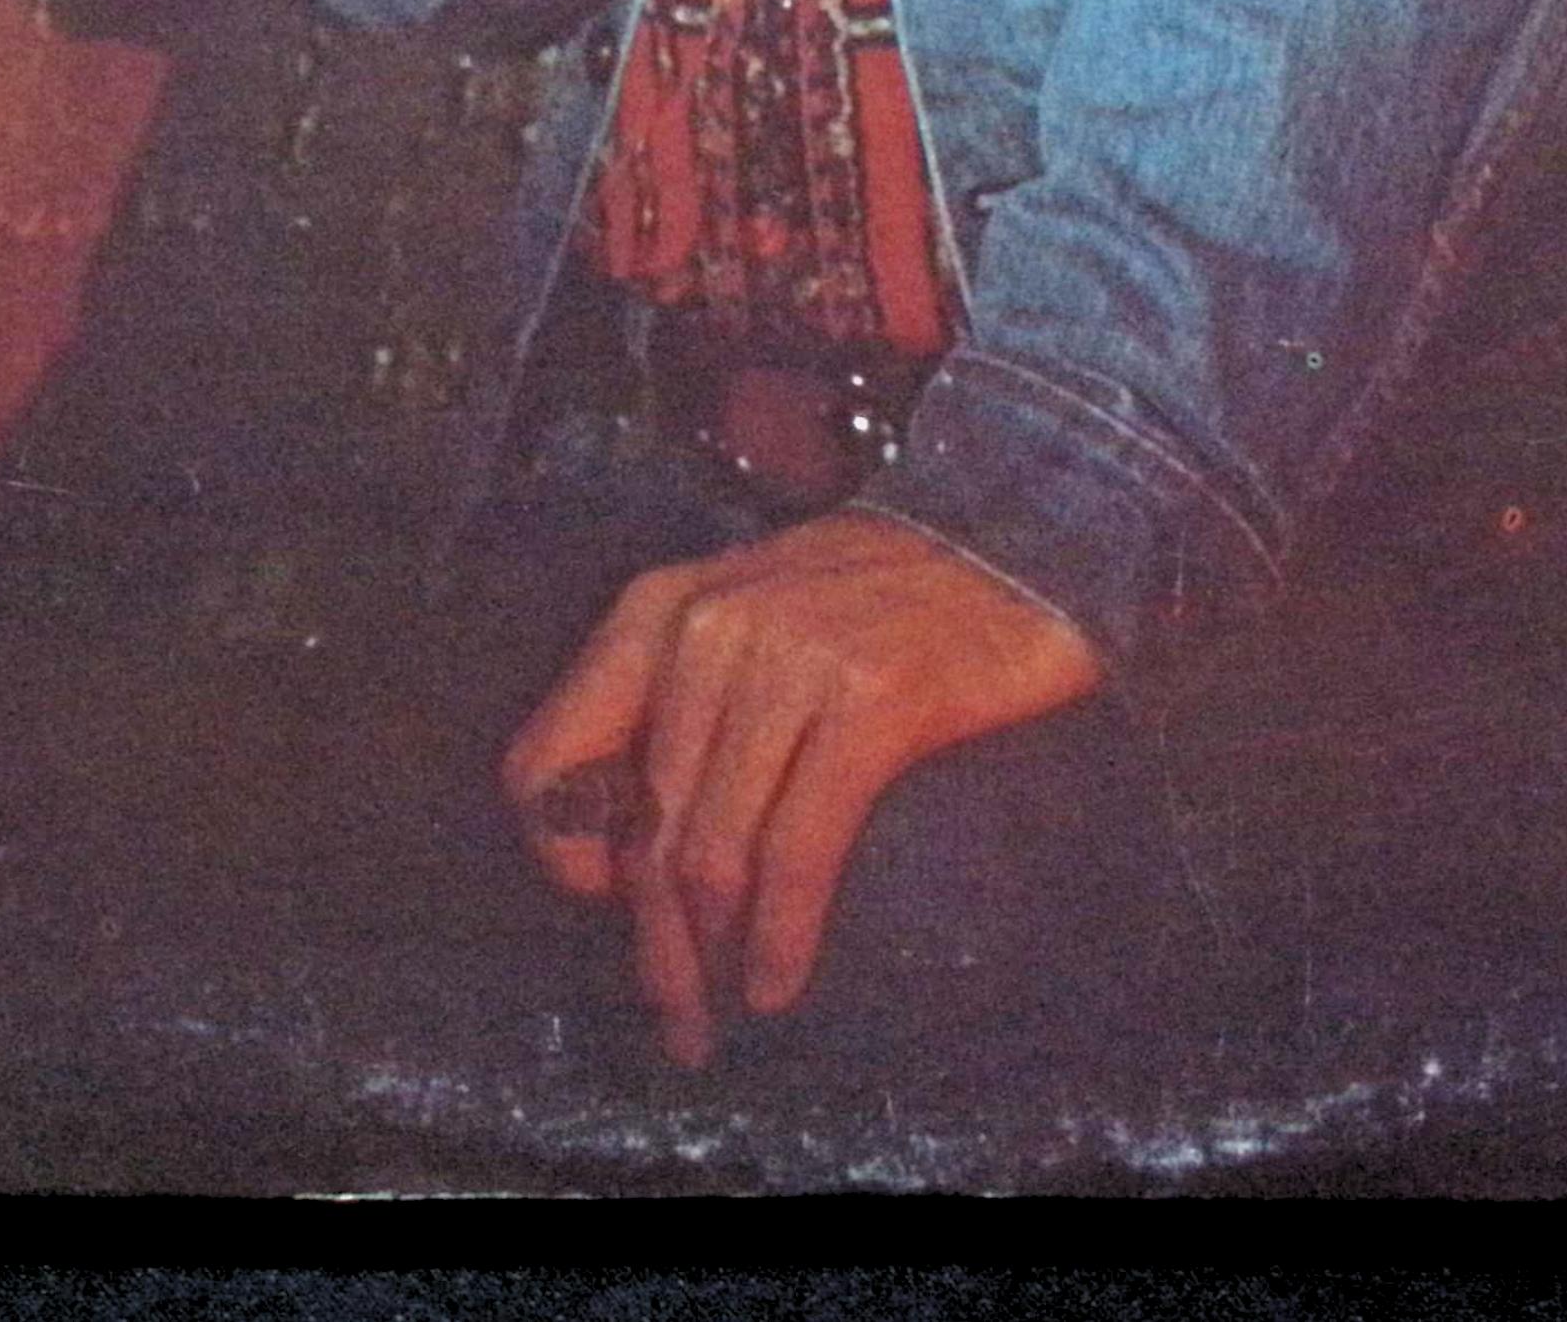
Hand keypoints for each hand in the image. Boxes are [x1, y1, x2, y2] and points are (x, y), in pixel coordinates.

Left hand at [498, 508, 1100, 1067]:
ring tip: (726, 1013)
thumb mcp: (748, 621)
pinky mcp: (869, 700)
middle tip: (677, 1023)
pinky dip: (781, 935)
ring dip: (710, 960)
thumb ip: (680, 704)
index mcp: (660, 609)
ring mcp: (789, 659)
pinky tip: (778, 981)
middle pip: (641, 831)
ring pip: (709, 853)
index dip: (566, 858)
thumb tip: (628, 854)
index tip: (612, 912)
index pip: (546, 761)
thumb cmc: (881, 601)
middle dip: (654, 948)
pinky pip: (796, 849)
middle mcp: (708, 628)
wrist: (1020, 542)